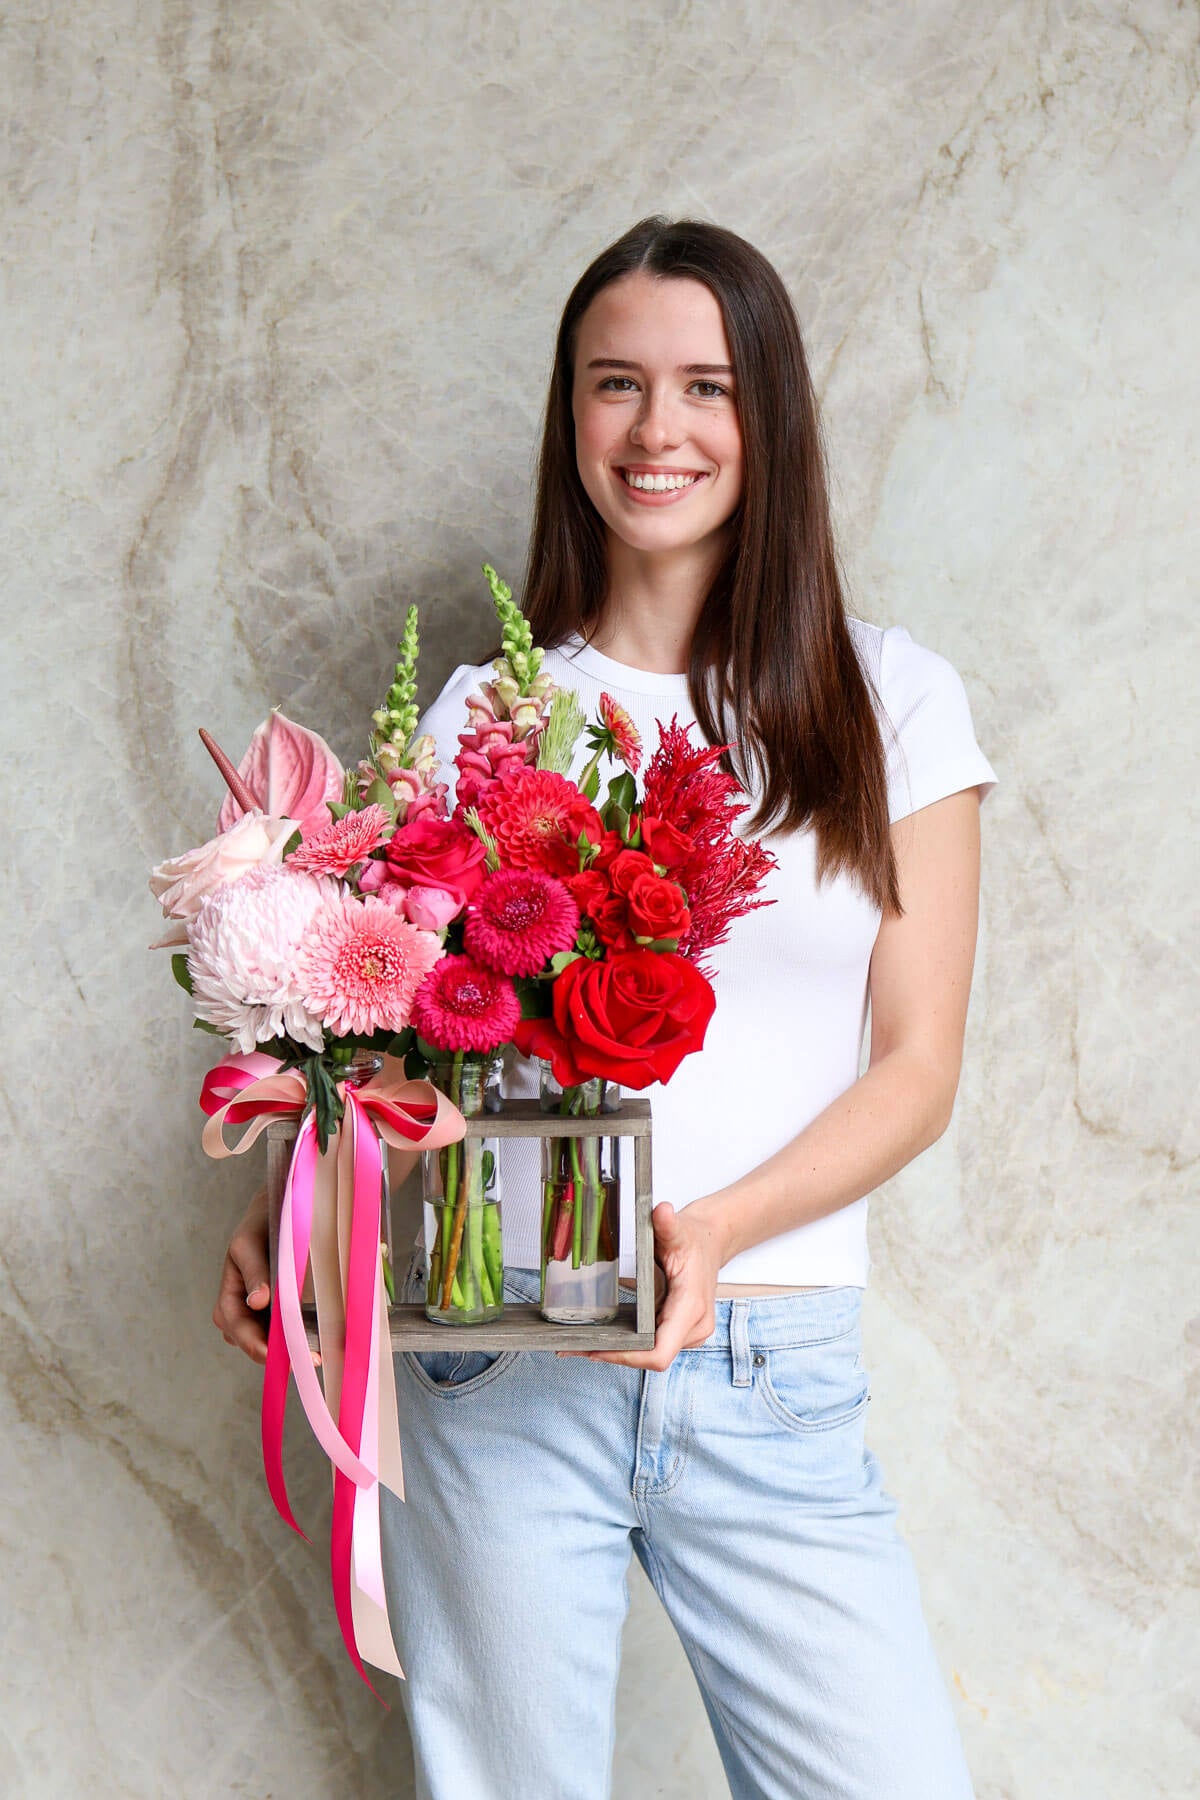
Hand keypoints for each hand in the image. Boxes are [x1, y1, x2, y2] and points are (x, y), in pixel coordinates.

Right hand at [211, 1186, 320, 1368]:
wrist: (282, 1209)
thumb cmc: (261, 1225)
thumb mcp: (252, 1242)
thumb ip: (254, 1270)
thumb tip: (257, 1301)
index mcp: (229, 1295)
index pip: (237, 1328)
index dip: (257, 1345)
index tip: (282, 1354)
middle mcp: (241, 1310)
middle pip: (252, 1342)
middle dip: (278, 1354)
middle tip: (309, 1359)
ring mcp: (260, 1313)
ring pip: (270, 1341)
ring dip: (291, 1348)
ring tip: (319, 1353)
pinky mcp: (282, 1311)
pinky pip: (287, 1331)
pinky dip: (302, 1337)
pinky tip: (323, 1341)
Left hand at [558, 1197, 727, 1371]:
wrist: (711, 1243)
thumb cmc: (695, 1240)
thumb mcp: (679, 1230)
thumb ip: (668, 1224)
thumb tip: (661, 1211)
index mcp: (691, 1308)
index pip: (659, 1353)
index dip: (627, 1357)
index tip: (597, 1349)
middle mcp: (694, 1327)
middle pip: (650, 1358)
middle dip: (615, 1355)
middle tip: (575, 1347)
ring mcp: (689, 1333)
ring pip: (651, 1356)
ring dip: (620, 1353)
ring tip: (583, 1344)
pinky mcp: (681, 1332)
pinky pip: (654, 1347)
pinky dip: (630, 1346)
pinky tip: (605, 1338)